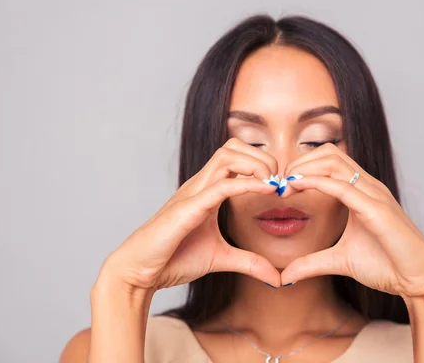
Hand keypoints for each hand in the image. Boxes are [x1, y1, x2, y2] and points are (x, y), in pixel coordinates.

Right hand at [100, 138, 281, 291]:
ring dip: (256, 164)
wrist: (141, 272)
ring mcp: (193, 193)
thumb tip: (277, 277)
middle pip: (233, 147)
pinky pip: (220, 186)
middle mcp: (200, 185)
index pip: (236, 158)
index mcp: (207, 190)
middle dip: (263, 157)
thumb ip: (250, 263)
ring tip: (273, 184)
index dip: (262, 164)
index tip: (282, 186)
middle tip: (280, 182)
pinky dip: (246, 184)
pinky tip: (266, 191)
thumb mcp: (221, 258)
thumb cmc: (173, 259)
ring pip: (226, 155)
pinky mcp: (187, 209)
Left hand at [279, 143, 423, 300]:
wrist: (420, 281)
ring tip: (284, 185)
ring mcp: (375, 195)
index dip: (301, 167)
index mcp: (362, 192)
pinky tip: (296, 189)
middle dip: (299, 163)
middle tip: (279, 184)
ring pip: (334, 162)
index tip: (280, 186)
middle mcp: (369, 187)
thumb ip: (311, 263)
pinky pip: (343, 187)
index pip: (329, 161)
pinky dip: (316, 183)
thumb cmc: (387, 266)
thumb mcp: (339, 261)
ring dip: (304, 169)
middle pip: (329, 153)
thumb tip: (285, 276)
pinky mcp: (378, 210)